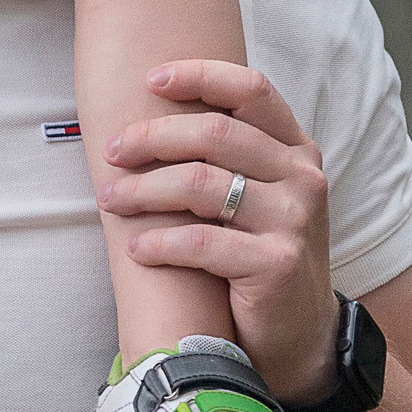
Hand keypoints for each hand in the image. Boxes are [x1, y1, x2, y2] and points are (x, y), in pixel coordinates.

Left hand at [97, 60, 338, 402]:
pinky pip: (201, 241)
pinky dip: (160, 242)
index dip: (200, 75)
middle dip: (152, 138)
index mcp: (297, 150)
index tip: (150, 79)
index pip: (251, 90)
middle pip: (215, 133)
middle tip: (111, 152)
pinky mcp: (277, 264)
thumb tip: (152, 111)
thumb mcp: (261, 196)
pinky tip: (136, 248)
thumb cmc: (261, 255)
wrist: (300, 335)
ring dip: (143, 191)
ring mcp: (295, 220)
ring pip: (200, 185)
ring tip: (109, 200)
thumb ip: (230, 155)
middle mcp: (303, 177)